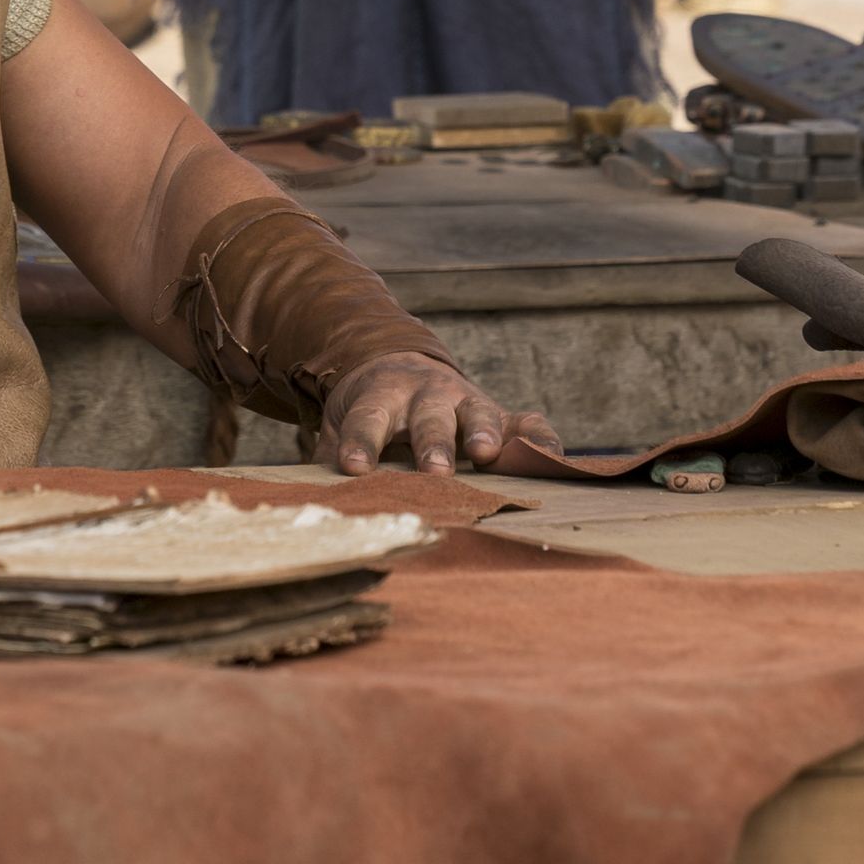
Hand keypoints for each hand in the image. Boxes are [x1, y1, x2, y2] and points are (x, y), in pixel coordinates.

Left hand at [316, 353, 563, 476]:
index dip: (359, 442)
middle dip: (432, 444)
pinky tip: (554, 460)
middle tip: (434, 471)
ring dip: (483, 432)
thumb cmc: (368, 411)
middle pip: (428, 417)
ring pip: (477, 413)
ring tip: (486, 455)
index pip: (366, 420)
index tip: (352, 467)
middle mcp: (425, 394)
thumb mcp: (339, 423)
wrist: (397, 365)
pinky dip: (541, 439)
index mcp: (379, 397)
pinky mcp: (499, 413)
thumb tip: (310, 498)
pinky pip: (527, 424)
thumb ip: (331, 455)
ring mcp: (465, 400)